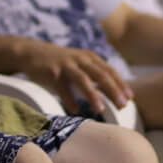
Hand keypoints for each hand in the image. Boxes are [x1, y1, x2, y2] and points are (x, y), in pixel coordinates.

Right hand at [16, 40, 132, 115]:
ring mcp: (65, 65)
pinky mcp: (52, 72)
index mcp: (89, 57)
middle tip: (122, 106)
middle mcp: (80, 59)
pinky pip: (63, 88)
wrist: (32, 52)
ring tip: (100, 109)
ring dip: (93, 95)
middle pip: (101, 75)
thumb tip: (114, 94)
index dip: (121, 84)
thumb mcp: (80, 63)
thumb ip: (95, 75)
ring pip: (83, 80)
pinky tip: (76, 110)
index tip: (130, 99)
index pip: (109, 71)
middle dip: (113, 91)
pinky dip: (70, 100)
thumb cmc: (60, 62)